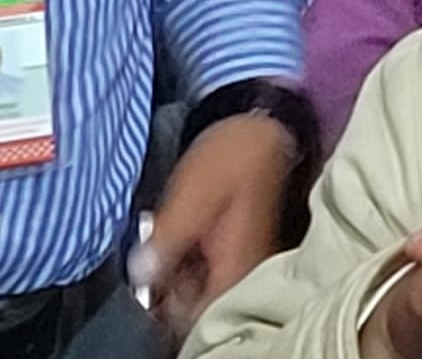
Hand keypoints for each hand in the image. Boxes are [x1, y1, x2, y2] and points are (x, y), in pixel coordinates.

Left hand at [149, 111, 298, 335]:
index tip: (150, 291)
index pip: (203, 316)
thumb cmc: (228, 158)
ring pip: (205, 291)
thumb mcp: (191, 196)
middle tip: (152, 265)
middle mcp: (248, 269)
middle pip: (204, 308)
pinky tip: (176, 244)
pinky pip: (209, 274)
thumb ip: (167, 241)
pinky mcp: (238, 248)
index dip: (170, 313)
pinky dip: (188, 266)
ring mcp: (244, 259)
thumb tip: (140, 276)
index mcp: (239, 264)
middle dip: (171, 295)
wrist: (260, 125)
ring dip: (177, 280)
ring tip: (162, 248)